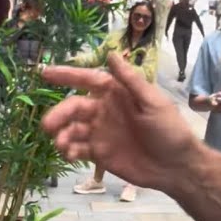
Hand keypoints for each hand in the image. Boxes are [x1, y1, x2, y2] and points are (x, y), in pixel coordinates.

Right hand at [41, 53, 202, 191]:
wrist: (176, 166)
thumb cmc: (169, 130)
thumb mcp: (152, 102)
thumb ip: (130, 80)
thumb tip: (111, 53)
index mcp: (117, 93)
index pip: (88, 79)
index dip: (67, 75)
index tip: (45, 73)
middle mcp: (105, 110)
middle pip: (74, 107)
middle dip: (59, 114)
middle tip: (48, 125)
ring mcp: (101, 132)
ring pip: (72, 129)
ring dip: (62, 134)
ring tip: (61, 144)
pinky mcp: (100, 153)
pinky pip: (78, 149)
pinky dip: (69, 150)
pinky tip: (69, 154)